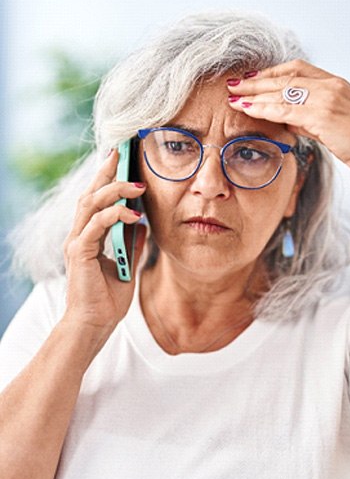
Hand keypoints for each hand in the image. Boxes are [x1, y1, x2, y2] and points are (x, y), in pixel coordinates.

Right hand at [62, 149, 146, 337]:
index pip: (97, 200)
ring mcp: (77, 243)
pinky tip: (133, 215)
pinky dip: (114, 216)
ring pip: (91, 205)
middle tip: (122, 153)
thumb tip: (143, 223)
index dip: (106, 178)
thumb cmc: (108, 298)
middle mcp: (80, 235)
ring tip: (138, 185)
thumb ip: (131, 243)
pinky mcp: (80, 253)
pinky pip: (96, 226)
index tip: (119, 158)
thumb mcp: (127, 264)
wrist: (94, 325)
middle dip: (106, 172)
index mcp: (89, 236)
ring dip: (115, 191)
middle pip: (90, 194)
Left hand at [227, 59, 349, 178]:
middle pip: (285, 77)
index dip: (272, 72)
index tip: (253, 78)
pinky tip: (248, 109)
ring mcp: (327, 98)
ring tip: (233, 96)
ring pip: (282, 91)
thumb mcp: (333, 124)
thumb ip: (309, 118)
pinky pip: (286, 109)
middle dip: (257, 81)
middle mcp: (331, 86)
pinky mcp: (323, 115)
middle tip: (234, 84)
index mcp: (336, 83)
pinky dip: (264, 108)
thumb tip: (286, 118)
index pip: (297, 69)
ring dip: (255, 94)